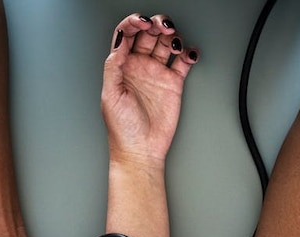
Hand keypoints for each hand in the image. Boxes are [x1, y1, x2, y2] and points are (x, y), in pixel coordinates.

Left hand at [102, 13, 198, 165]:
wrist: (141, 150)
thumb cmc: (122, 129)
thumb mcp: (110, 95)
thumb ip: (113, 66)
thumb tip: (120, 41)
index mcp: (121, 66)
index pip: (127, 34)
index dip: (133, 23)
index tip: (141, 22)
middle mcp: (139, 66)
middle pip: (149, 33)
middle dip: (156, 24)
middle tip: (162, 27)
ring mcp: (157, 73)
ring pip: (166, 43)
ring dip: (172, 36)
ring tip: (174, 43)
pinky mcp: (173, 83)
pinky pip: (183, 62)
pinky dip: (188, 53)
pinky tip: (189, 53)